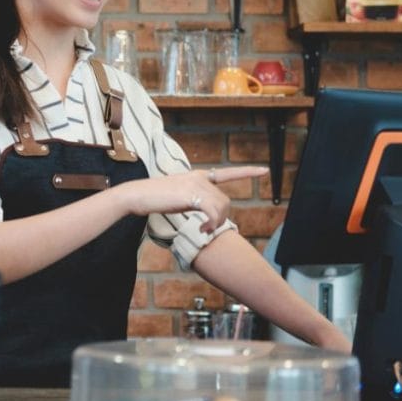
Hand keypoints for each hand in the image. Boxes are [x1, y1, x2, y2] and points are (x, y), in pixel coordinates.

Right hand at [117, 166, 267, 233]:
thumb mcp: (178, 197)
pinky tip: (202, 229)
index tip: (264, 170)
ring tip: (203, 230)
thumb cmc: (154, 199)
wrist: (137, 195)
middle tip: (206, 229)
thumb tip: (207, 213)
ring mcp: (196, 184)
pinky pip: (213, 212)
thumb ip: (194, 199)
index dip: (247, 172)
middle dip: (221, 217)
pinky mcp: (191, 194)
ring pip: (221, 206)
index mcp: (198, 176)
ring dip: (216, 223)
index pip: (227, 173)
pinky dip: (211, 223)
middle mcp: (199, 177)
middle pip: (224, 200)